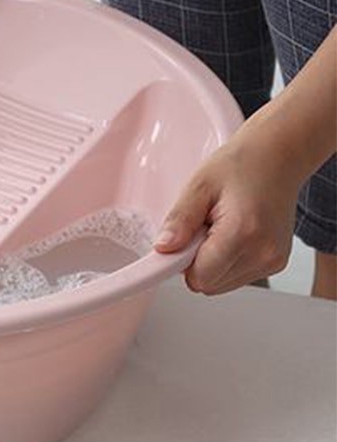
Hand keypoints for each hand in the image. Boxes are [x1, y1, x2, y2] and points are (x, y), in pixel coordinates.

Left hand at [154, 124, 300, 294]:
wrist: (277, 157)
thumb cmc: (241, 164)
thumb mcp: (199, 185)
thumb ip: (180, 220)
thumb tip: (163, 248)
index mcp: (243, 233)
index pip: (200, 277)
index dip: (180, 262)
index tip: (176, 243)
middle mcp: (264, 253)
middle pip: (209, 285)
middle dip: (195, 261)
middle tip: (201, 227)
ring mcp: (273, 261)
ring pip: (221, 283)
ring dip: (210, 262)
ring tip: (218, 227)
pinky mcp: (275, 263)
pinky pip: (235, 276)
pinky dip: (225, 260)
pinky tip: (231, 233)